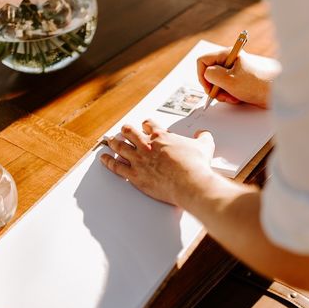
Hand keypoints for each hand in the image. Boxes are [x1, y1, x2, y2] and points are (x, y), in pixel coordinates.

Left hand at [100, 119, 214, 205]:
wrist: (190, 183)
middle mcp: (147, 146)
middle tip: (124, 130)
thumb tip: (203, 134)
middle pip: (130, 133)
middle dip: (126, 130)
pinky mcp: (135, 175)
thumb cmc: (195, 167)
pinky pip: (116, 166)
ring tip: (110, 141)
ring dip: (114, 143)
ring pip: (120, 147)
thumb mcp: (204, 146)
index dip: (146, 124)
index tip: (145, 125)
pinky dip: (108, 162)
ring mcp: (139, 160)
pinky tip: (104, 159)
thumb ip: (203, 137)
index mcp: (162, 136)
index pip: (149, 124)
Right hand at [197, 48, 280, 108]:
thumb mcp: (228, 80)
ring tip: (232, 97)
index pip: (203, 61)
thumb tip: (206, 74)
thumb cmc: (256, 84)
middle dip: (213, 87)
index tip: (208, 87)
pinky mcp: (238, 81)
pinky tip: (236, 98)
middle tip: (221, 95)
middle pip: (209, 74)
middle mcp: (229, 61)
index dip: (201, 75)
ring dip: (221, 94)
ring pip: (216, 83)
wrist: (275, 94)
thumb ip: (211, 75)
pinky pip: (225, 89)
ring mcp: (234, 72)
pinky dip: (228, 96)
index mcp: (227, 54)